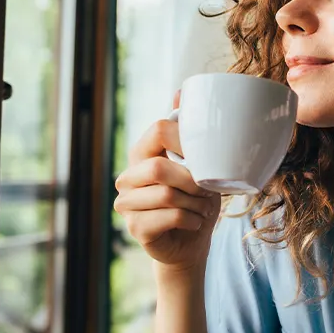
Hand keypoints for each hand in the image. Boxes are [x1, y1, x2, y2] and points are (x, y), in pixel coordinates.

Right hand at [114, 91, 220, 271]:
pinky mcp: (135, 227)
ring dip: (196, 203)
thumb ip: (186, 131)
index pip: (159, 130)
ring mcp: (127, 203)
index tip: (204, 159)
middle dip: (192, 180)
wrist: (191, 241)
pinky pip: (171, 216)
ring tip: (202, 207)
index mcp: (143, 153)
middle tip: (207, 190)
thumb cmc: (195, 199)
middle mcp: (128, 176)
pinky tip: (194, 222)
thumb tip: (179, 91)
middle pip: (159, 167)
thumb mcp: (199, 163)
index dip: (187, 142)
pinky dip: (193, 219)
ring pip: (167, 194)